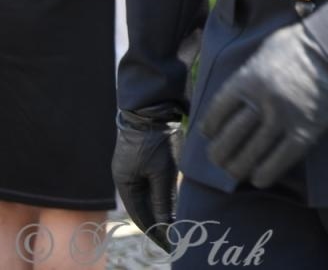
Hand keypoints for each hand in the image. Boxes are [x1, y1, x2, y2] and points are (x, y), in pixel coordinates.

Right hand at [111, 106, 183, 251]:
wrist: (152, 106)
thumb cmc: (155, 139)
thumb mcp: (162, 170)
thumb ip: (163, 198)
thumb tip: (167, 224)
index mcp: (126, 184)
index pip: (141, 216)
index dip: (155, 231)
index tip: (169, 244)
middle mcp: (127, 178)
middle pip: (144, 208)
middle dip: (159, 224)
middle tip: (176, 238)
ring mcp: (135, 167)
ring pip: (150, 196)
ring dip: (161, 210)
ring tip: (177, 224)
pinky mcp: (145, 157)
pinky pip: (153, 183)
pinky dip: (163, 194)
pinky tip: (174, 199)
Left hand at [199, 23, 327, 188]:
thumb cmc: (302, 45)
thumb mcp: (266, 49)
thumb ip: (248, 70)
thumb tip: (235, 92)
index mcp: (247, 80)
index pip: (215, 114)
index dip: (208, 129)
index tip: (210, 134)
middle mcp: (261, 102)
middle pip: (228, 140)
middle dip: (218, 154)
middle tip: (219, 159)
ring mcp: (283, 119)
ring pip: (249, 156)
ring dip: (237, 168)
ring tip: (236, 170)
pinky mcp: (305, 133)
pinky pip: (277, 163)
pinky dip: (264, 175)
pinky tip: (259, 177)